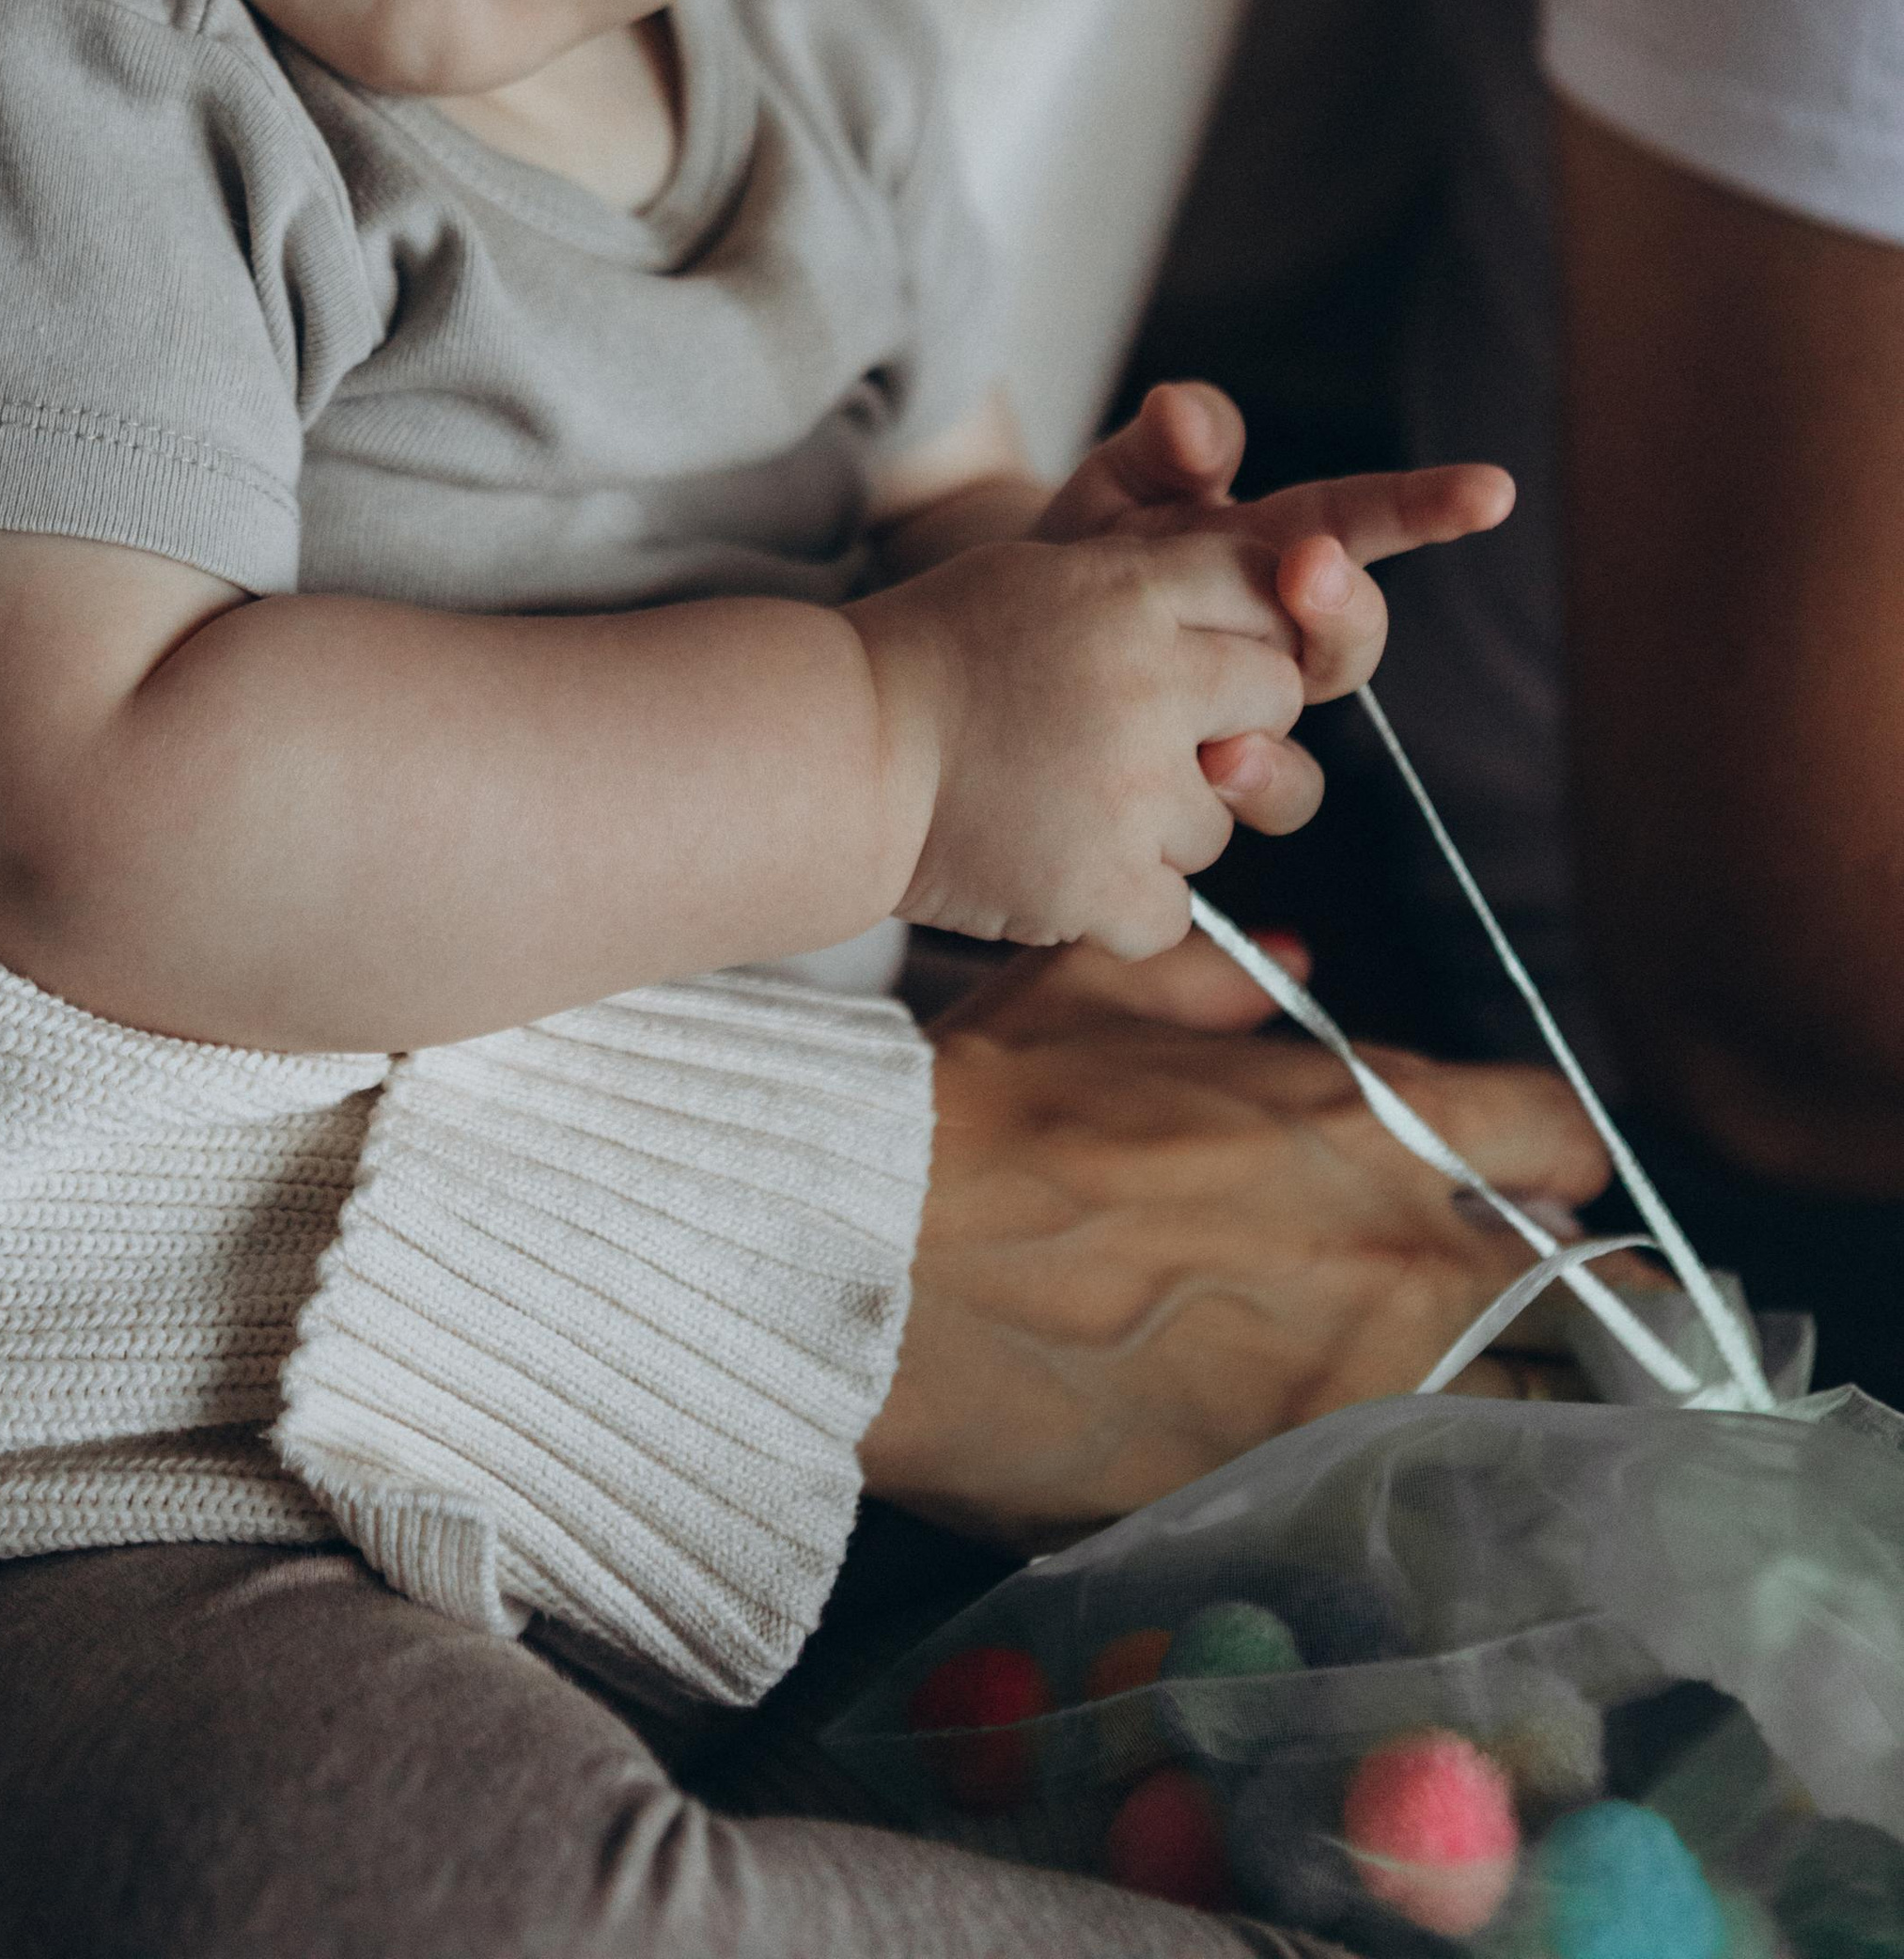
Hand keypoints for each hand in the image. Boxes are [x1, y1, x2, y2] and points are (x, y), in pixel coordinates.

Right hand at [848, 513, 1318, 955]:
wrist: (839, 754)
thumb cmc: (930, 658)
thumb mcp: (1039, 577)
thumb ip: (1144, 588)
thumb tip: (1252, 615)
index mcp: (1129, 593)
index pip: (1262, 586)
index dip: (1239, 626)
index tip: (1197, 655)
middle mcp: (1149, 684)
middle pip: (1275, 699)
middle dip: (1229, 722)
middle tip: (1144, 738)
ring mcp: (1134, 790)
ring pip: (1220, 820)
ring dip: (1161, 825)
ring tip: (1067, 803)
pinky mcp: (1107, 885)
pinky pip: (1172, 911)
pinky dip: (1119, 904)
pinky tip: (1057, 865)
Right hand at [860, 932, 1611, 1544]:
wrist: (876, 1258)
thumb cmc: (980, 1108)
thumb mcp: (1094, 987)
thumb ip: (1215, 975)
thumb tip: (1288, 971)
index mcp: (1369, 1121)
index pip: (1560, 1136)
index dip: (1549, 1159)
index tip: (1523, 1182)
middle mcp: (1401, 1259)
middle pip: (1596, 1299)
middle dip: (1582, 1304)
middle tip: (1541, 1320)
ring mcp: (1361, 1393)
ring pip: (1540, 1419)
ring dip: (1523, 1407)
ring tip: (1483, 1413)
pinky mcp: (1294, 1494)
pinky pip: (1420, 1503)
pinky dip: (1423, 1491)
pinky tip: (1388, 1485)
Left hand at [1037, 380, 1512, 818]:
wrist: (1013, 636)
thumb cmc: (1090, 547)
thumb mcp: (1123, 479)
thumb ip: (1170, 442)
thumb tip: (1187, 415)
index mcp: (1274, 548)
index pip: (1369, 522)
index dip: (1431, 506)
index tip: (1494, 491)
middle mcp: (1277, 638)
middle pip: (1351, 639)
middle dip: (1340, 606)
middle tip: (1311, 567)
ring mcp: (1244, 714)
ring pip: (1303, 740)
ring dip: (1279, 732)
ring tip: (1236, 724)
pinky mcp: (1201, 778)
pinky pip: (1248, 801)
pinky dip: (1235, 789)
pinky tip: (1203, 771)